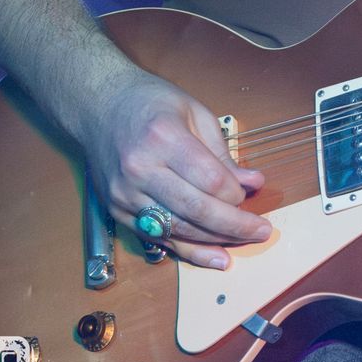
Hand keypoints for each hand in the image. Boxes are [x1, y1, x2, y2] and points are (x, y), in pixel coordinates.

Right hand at [73, 67, 270, 269]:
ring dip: (216, 241)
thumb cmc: (150, 104)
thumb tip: (252, 182)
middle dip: (235, 225)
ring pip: (179, 230)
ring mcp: (125, 194)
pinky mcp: (118, 211)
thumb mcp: (194, 113)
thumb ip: (222, 152)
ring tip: (244, 242)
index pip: (210, 180)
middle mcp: (140, 169)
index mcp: (163, 138)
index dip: (236, 193)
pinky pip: (159, 239)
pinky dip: (190, 252)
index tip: (249, 193)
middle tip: (262, 230)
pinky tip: (215, 257)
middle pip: (196, 209)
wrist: (98, 106)